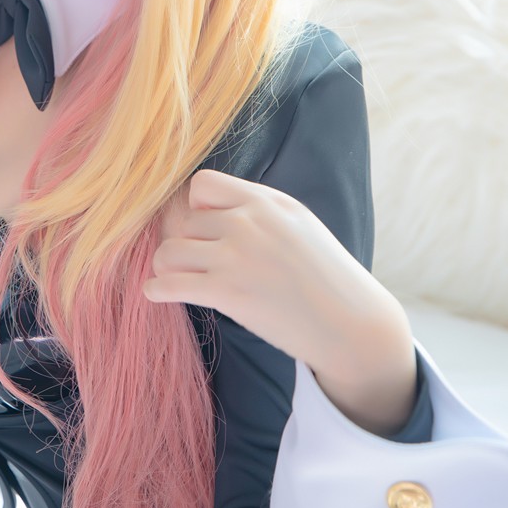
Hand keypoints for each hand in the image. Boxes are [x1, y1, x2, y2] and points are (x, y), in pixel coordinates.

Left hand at [142, 168, 404, 390]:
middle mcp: (247, 222)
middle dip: (185, 242)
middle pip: (183, 221)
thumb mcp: (298, 223)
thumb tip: (213, 207)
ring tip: (174, 277)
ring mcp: (235, 257)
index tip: (206, 228)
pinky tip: (156, 293)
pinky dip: (156, 289)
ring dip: (166, 265)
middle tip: (194, 263)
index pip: (203, 184)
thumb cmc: (325, 275)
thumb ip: (258, 209)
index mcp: (266, 202)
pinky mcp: (226, 293)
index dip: (197, 206)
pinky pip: (170, 283)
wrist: (350, 323)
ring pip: (169, 250)